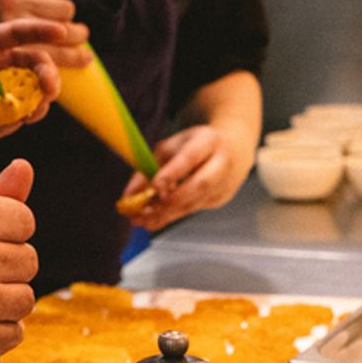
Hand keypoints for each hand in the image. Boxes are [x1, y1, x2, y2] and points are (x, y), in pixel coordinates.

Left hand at [0, 16, 90, 144]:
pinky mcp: (14, 107)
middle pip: (39, 61)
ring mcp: (14, 86)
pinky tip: (22, 119)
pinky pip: (31, 109)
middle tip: (48, 90)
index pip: (19, 32)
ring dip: (43, 99)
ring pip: (41, 88)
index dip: (40, 29)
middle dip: (49, 74)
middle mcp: (7, 62)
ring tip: (30, 113)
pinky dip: (32, 114)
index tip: (60, 31)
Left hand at [121, 125, 243, 231]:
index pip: (191, 157)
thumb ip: (149, 167)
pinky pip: (194, 209)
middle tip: (146, 212)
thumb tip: (128, 195)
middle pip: (200, 184)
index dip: (173, 172)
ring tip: (143, 221)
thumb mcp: (172, 146)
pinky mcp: (221, 199)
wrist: (233, 148)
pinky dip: (173, 215)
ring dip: (167, 214)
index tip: (155, 186)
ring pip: (196, 203)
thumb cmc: (195, 145)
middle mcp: (221, 163)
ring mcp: (224, 184)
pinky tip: (155, 218)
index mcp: (208, 141)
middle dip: (172, 201)